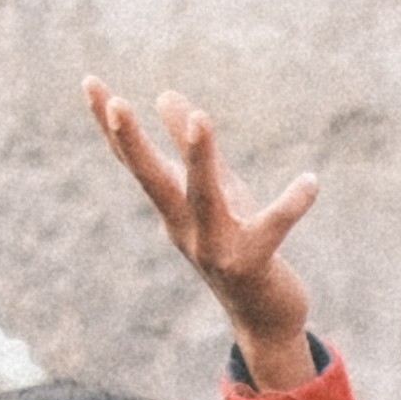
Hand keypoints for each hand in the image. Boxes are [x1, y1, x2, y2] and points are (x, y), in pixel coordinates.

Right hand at [87, 82, 322, 387]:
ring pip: (204, 197)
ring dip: (199, 158)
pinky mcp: (251, 264)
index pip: (133, 161)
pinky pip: (272, 227)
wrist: (264, 317)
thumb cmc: (239, 245)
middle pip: (152, 180)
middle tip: (117, 102)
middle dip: (132, 143)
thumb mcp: (216, 190)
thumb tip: (165, 94)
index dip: (109, 125)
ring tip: (201, 117)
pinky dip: (291, 204)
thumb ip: (191, 147)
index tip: (89, 82)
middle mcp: (184, 228)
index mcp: (172, 207)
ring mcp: (213, 249)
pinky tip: (311, 181)